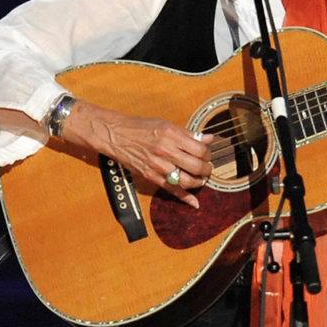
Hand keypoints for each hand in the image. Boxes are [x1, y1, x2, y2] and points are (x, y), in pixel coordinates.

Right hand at [61, 101, 212, 208]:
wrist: (116, 136)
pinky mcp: (151, 177)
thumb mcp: (166, 125)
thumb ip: (188, 134)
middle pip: (196, 166)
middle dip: (207, 169)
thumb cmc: (141, 128)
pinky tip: (194, 202)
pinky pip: (171, 190)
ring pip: (186, 180)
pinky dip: (184, 197)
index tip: (207, 154)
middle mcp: (165, 151)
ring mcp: (158, 166)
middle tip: (208, 168)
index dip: (208, 154)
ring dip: (198, 182)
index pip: (200, 149)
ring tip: (201, 179)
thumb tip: (209, 139)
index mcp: (171, 136)